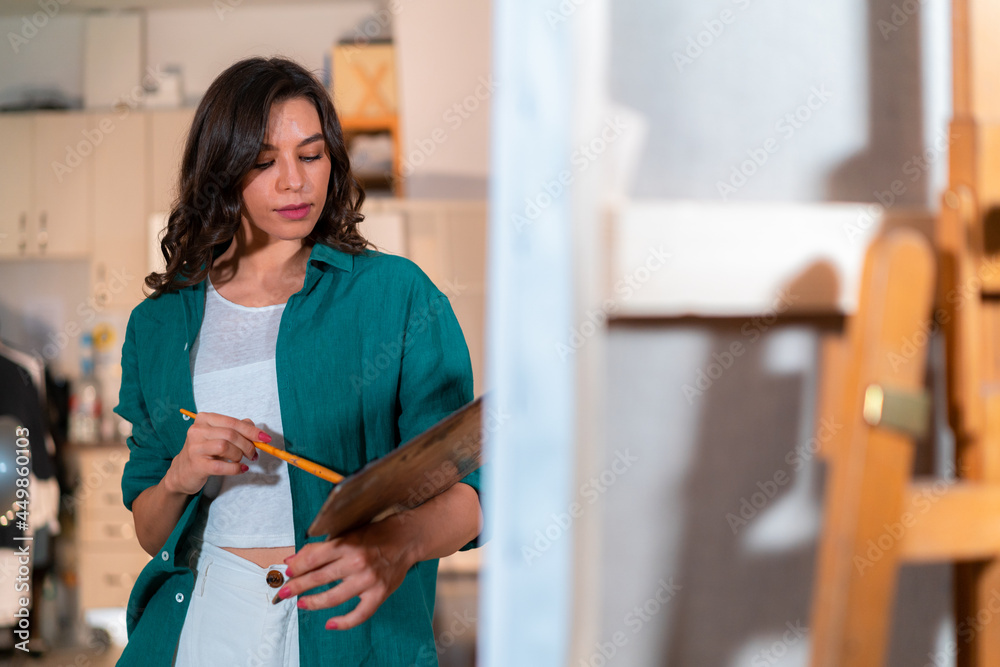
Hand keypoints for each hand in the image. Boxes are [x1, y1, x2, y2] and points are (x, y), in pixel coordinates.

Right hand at [164, 412, 267, 495]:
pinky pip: (222, 466)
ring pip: (226, 447)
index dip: (251, 430)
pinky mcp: (196, 465)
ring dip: (240, 455)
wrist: (183, 472)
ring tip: (242, 460)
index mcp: (204, 419)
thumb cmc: (205, 451)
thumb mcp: (219, 436)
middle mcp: (197, 431)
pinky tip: (241, 468)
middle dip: (248, 445)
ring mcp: (195, 448)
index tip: (265, 438)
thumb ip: (235, 429)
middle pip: (231, 434)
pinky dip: (236, 468)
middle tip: (254, 454)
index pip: (232, 422)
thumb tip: (253, 426)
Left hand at [278, 516, 416, 629]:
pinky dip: (343, 623)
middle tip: (283, 592)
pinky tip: (330, 624)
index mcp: (347, 543)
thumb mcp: (348, 534)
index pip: (313, 558)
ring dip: (313, 602)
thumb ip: (321, 548)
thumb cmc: (375, 534)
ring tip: (302, 603)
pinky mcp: (379, 593)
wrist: (407, 539)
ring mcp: (369, 580)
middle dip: (297, 586)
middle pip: (319, 578)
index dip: (296, 568)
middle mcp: (357, 562)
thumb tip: (293, 560)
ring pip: (333, 597)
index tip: (286, 573)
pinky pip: (359, 614)